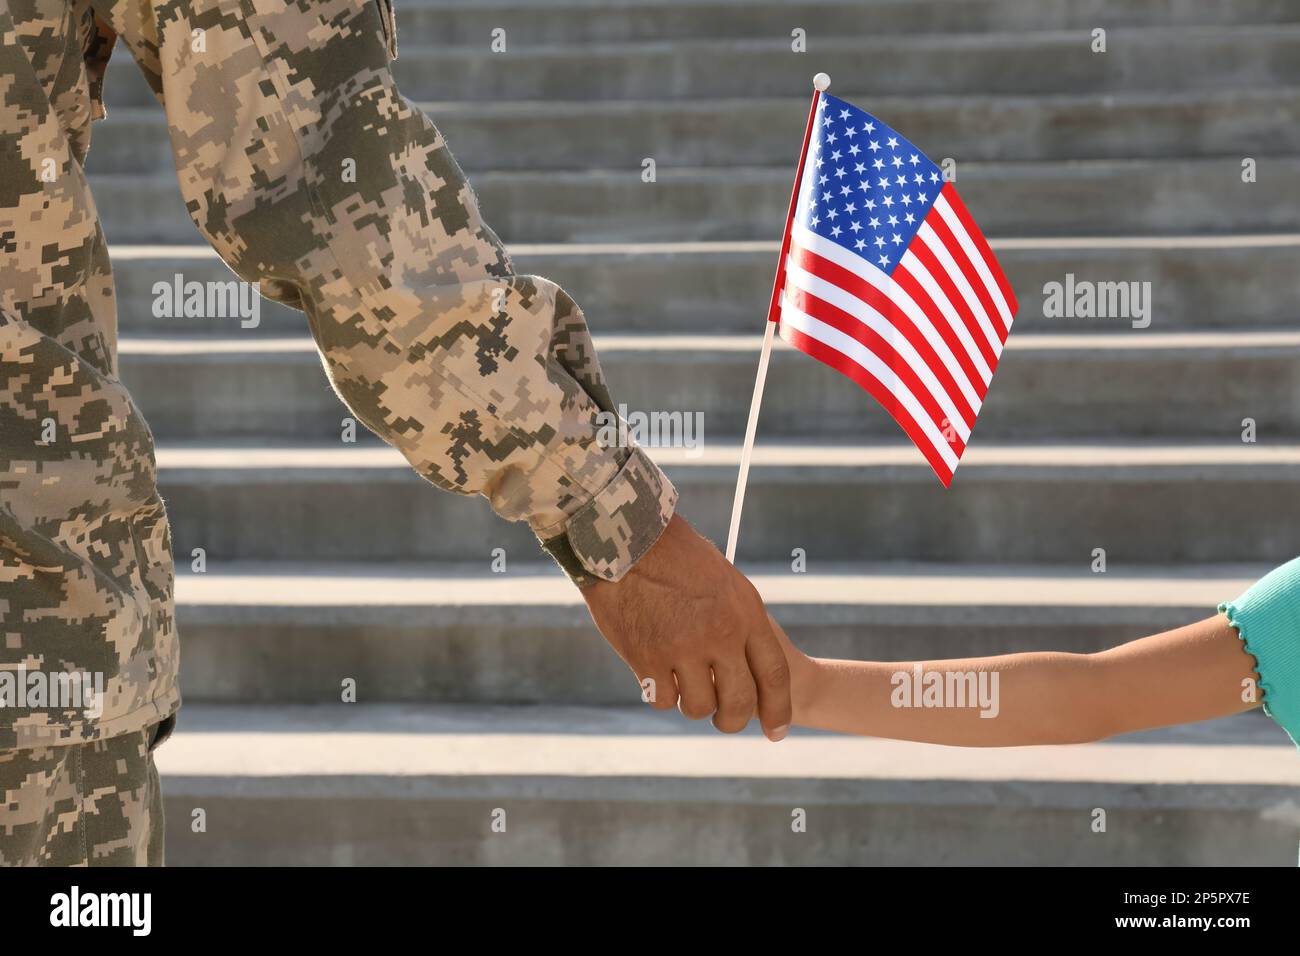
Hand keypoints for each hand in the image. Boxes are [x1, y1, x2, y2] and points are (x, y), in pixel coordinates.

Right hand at [580, 514, 790, 739]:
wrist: (628, 538)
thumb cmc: (678, 555)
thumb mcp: (725, 582)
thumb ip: (740, 622)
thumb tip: (748, 664)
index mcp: (745, 613)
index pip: (774, 675)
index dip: (778, 710)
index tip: (776, 732)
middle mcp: (720, 635)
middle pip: (739, 702)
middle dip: (733, 720)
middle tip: (724, 720)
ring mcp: (683, 648)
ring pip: (698, 707)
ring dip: (693, 704)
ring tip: (685, 685)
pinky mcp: (647, 658)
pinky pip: (663, 699)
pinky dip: (661, 693)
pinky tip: (657, 673)